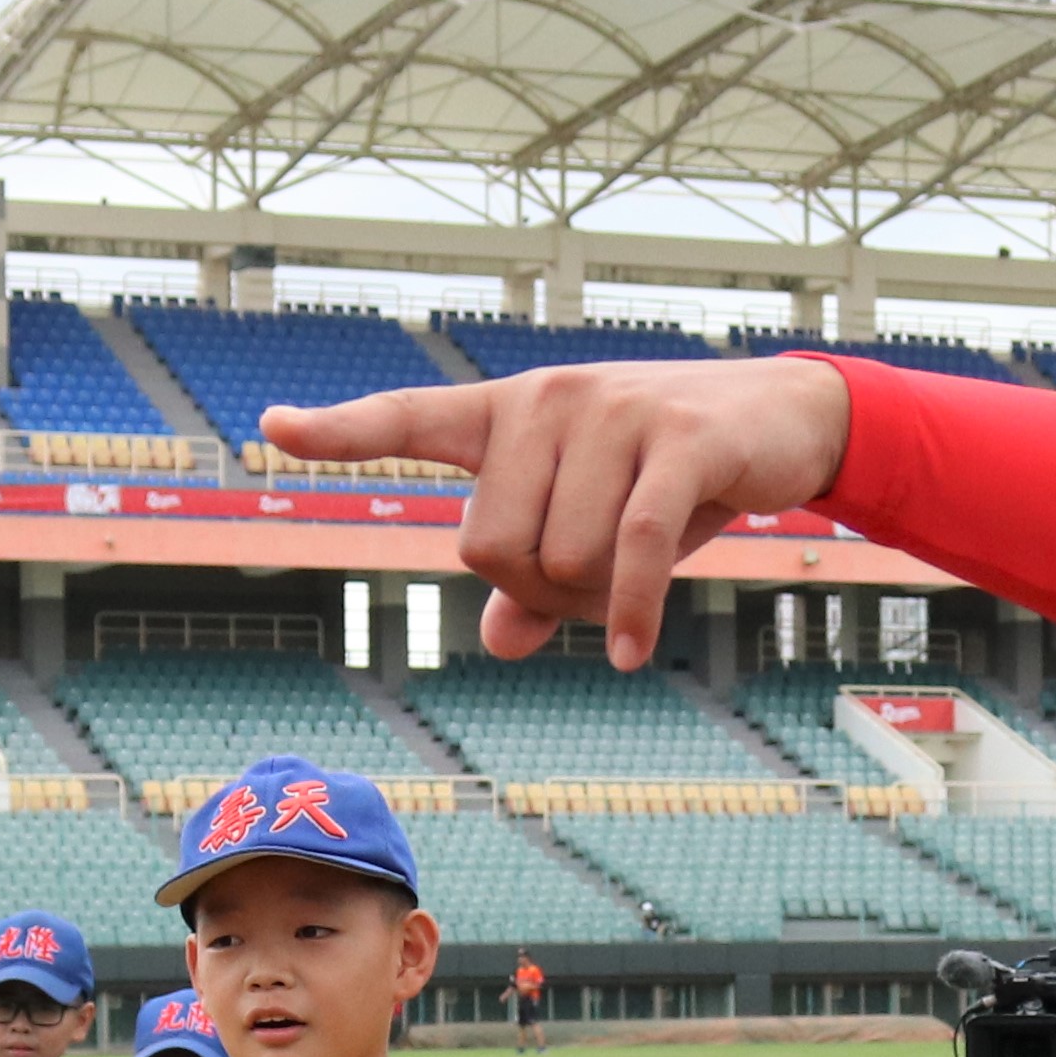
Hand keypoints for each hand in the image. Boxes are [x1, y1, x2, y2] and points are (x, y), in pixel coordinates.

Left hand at [258, 361, 859, 669]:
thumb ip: (539, 582)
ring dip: (598, 602)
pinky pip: (631, 552)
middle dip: (541, 594)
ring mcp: (611, 414)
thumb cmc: (672, 474)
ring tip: (646, 566)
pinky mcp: (678, 439)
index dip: (340, 432)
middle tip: (600, 577)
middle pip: (491, 550)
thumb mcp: (597, 524)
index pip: (409, 418)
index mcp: (511, 414)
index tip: (270, 430)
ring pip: (561, 563)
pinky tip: (630, 655)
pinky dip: (629, 616)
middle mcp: (547, 401)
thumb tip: (498, 640)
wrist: (785, 418)